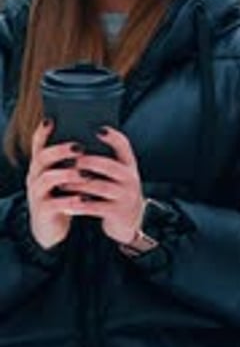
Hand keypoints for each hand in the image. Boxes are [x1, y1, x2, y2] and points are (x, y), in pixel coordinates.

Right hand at [26, 119, 84, 249]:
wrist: (51, 226)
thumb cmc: (62, 195)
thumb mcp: (64, 176)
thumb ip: (73, 160)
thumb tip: (97, 135)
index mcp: (41, 165)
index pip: (37, 144)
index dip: (42, 132)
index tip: (51, 120)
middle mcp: (35, 176)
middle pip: (42, 157)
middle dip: (61, 150)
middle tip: (79, 147)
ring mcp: (36, 194)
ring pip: (47, 179)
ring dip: (67, 174)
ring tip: (85, 173)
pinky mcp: (43, 211)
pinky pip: (55, 203)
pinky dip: (70, 200)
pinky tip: (84, 199)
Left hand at [61, 126, 143, 245]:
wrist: (130, 220)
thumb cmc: (116, 191)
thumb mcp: (117, 175)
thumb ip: (104, 161)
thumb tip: (76, 147)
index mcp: (129, 164)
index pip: (123, 145)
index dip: (112, 136)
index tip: (98, 129)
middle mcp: (130, 178)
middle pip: (108, 165)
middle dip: (88, 162)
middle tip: (70, 160)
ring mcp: (125, 196)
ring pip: (98, 186)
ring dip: (78, 184)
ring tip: (61, 184)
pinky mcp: (118, 212)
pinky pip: (95, 208)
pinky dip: (79, 206)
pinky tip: (67, 204)